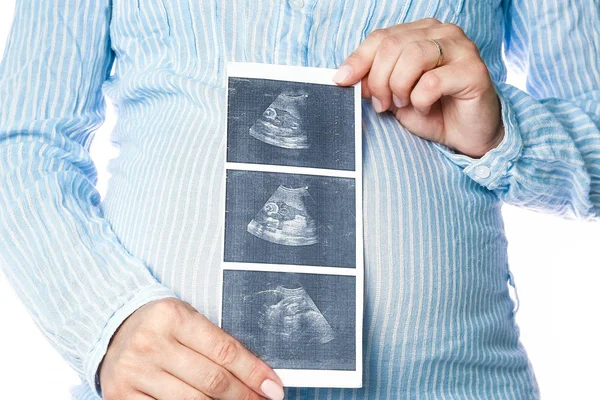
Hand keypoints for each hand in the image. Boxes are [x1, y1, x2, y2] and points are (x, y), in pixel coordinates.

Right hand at [99, 298, 283, 399]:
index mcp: (172, 316)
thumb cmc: (160, 325)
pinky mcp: (120, 396)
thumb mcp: (188, 320)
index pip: (225, 351)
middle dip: (243, 395)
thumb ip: (218, 343)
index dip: (253, 372)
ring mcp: (134, 372)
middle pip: (211, 381)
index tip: (274, 388)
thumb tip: (258, 375)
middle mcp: (150, 343)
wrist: (111, 329)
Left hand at [333, 18, 503, 157]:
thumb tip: (346, 77)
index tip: (342, 81)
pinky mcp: (474, 70)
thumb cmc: (434, 112)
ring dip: (399, 87)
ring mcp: (461, 48)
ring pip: (413, 56)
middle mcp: (442, 33)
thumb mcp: (394, 96)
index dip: (358, 59)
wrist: (467, 136)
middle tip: (383, 104)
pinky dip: (420, 100)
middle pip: (393, 45)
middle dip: (379, 80)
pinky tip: (425, 108)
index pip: (381, 37)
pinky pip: (432, 81)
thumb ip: (373, 82)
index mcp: (421, 32)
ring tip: (405, 104)